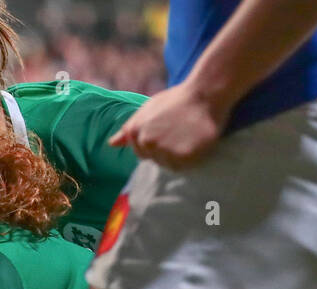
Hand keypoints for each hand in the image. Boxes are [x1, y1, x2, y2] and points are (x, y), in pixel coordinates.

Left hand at [109, 80, 229, 168]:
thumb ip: (129, 129)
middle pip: (155, 160)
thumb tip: (111, 144)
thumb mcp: (148, 109)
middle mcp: (146, 142)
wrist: (205, 94)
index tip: (168, 131)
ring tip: (187, 136)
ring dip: (178, 155)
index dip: (157, 143)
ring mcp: (163, 150)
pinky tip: (194, 141)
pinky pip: (183, 167)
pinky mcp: (181, 156)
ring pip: (168, 165)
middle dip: (166, 150)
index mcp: (135, 131)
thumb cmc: (177, 100)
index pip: (141, 153)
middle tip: (180, 132)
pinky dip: (189, 158)